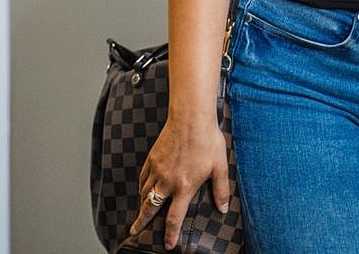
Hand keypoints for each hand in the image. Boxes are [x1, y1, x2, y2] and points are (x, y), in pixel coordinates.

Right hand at [129, 110, 231, 249]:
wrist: (191, 117)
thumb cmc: (208, 140)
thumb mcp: (220, 166)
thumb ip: (220, 189)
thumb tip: (223, 208)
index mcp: (185, 187)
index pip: (174, 217)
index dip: (170, 234)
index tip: (168, 245)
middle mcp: (167, 182)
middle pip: (150, 208)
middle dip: (142, 222)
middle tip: (135, 231)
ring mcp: (157, 170)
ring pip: (144, 193)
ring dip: (142, 205)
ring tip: (140, 212)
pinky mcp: (152, 158)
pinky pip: (142, 177)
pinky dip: (141, 186)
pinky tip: (142, 189)